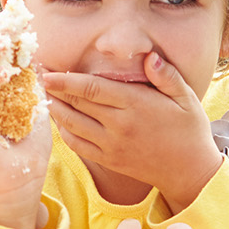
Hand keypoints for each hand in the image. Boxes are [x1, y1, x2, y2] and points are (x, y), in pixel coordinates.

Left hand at [41, 53, 221, 212]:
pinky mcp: (109, 160)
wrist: (189, 171)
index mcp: (136, 105)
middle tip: (39, 76)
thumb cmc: (189, 130)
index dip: (66, 80)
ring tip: (44, 95)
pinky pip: (77, 145)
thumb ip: (167, 75)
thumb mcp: (186, 98)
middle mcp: (119, 126)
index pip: (92, 89)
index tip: (49, 72)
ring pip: (72, 124)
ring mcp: (112, 145)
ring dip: (55, 109)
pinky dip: (64, 132)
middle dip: (55, 89)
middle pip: (77, 104)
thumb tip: (150, 56)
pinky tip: (59, 120)